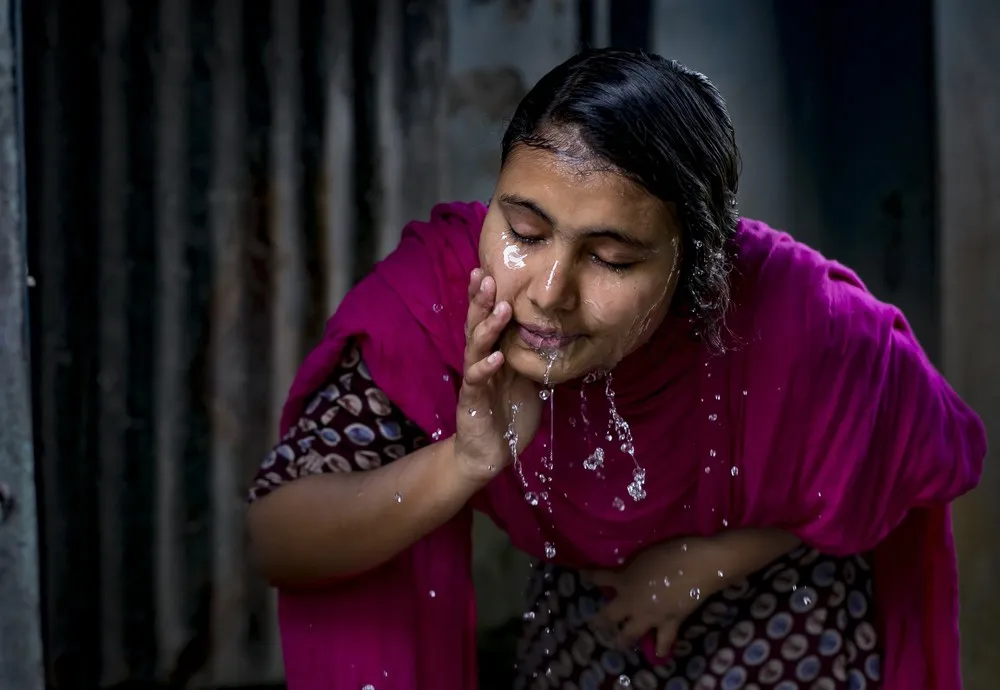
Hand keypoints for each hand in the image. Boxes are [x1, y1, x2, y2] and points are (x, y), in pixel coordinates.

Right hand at [454, 269, 541, 483]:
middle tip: (486, 276)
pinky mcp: (473, 402)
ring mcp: (475, 380)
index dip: (487, 296)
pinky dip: (486, 368)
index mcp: (493, 353)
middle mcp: (480, 361)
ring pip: (476, 347)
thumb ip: (532, 354)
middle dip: (480, 301)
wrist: (490, 452)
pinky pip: (477, 381)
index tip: (490, 269)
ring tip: (501, 308)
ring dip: (487, 327)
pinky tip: (497, 357)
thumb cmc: (509, 412)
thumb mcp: (527, 377)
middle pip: (476, 324)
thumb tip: (558, 331)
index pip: (487, 318)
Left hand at [587, 537, 725, 657]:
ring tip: (618, 644)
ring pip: (630, 634)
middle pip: (608, 615)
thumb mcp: (643, 555)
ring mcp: (649, 616)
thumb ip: (631, 567)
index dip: (592, 577)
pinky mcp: (669, 624)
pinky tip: (658, 654)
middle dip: (600, 621)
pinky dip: (661, 648)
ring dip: (622, 640)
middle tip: (594, 625)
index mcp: (624, 581)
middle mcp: (632, 602)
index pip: (600, 578)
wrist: (696, 566)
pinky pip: (663, 641)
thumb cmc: (669, 552)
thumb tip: (627, 572)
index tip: (586, 576)